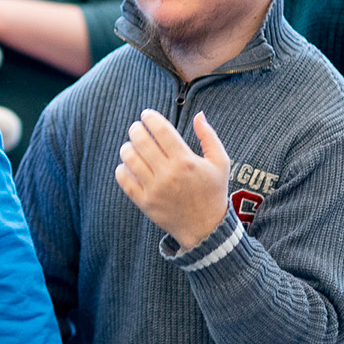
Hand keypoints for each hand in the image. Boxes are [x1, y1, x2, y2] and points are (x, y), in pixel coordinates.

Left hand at [115, 109, 229, 250]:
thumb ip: (209, 136)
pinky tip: (129, 165)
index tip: (146, 114)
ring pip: (129, 159)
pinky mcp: (144, 202)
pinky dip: (122, 169)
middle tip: (137, 128)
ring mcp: (154, 189)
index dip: (150, 118)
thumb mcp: (220, 163)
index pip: (161, 130)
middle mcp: (168, 174)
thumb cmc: (213, 192)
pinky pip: (124, 180)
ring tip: (132, 146)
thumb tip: (198, 114)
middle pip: (141, 141)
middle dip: (136, 129)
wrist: (206, 228)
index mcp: (186, 161)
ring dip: (127, 147)